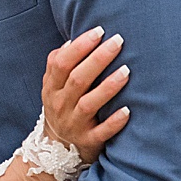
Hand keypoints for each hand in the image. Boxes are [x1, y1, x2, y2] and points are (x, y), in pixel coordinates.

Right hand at [42, 27, 130, 162]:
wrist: (55, 149)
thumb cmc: (61, 106)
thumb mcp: (52, 86)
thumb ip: (58, 63)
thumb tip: (72, 39)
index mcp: (52, 88)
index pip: (61, 63)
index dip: (79, 46)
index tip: (99, 31)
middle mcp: (61, 105)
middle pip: (77, 80)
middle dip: (97, 59)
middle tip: (118, 42)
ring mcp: (74, 124)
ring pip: (89, 104)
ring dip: (108, 87)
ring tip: (127, 71)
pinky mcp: (88, 142)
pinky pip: (101, 132)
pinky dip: (114, 122)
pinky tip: (128, 110)